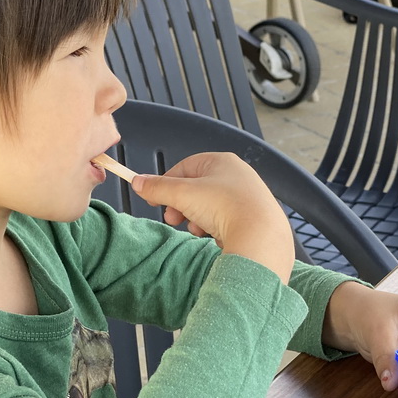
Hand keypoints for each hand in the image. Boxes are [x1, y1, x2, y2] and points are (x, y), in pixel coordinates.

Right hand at [131, 153, 294, 281]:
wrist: (260, 236)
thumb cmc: (225, 207)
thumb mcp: (182, 195)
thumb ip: (157, 188)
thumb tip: (138, 182)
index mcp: (222, 161)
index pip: (185, 167)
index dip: (166, 183)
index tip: (154, 199)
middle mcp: (237, 175)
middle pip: (196, 188)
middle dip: (181, 206)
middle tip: (173, 219)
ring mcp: (246, 197)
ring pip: (209, 206)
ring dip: (196, 219)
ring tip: (197, 230)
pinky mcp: (252, 218)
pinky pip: (224, 220)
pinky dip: (214, 228)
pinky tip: (214, 236)